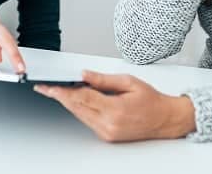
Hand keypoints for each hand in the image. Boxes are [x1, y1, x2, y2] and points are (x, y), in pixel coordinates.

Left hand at [34, 70, 194, 141]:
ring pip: (80, 114)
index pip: (81, 98)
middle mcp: (109, 124)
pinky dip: (81, 108)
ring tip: (60, 89)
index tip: (49, 87)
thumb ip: (103, 79)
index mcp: (115, 110)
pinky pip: (87, 120)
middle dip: (61, 96)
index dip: (63, 91)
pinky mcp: (106, 136)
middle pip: (77, 108)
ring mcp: (107, 132)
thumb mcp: (128, 82)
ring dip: (70, 102)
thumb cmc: (151, 100)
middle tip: (47, 86)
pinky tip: (78, 98)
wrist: (165, 120)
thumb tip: (83, 75)